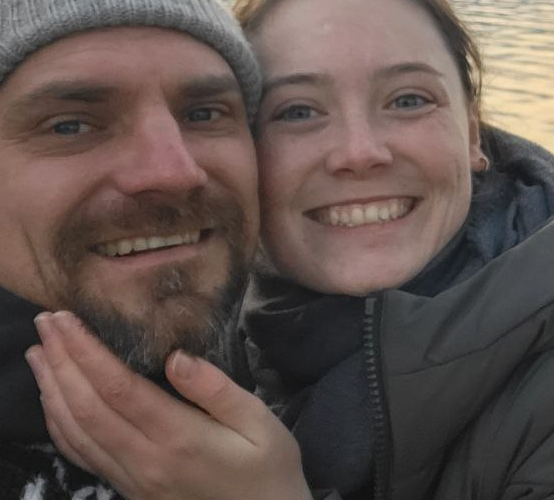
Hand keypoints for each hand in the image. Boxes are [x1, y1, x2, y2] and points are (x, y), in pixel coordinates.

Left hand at [26, 310, 312, 499]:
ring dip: (52, 388)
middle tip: (45, 321)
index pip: (118, 389)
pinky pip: (81, 454)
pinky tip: (54, 398)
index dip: (86, 351)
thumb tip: (176, 355)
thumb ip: (216, 389)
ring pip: (76, 431)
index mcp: (177, 438)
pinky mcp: (127, 488)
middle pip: (87, 407)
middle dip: (62, 360)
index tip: (67, 318)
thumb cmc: (268, 466)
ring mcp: (130, 479)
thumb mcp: (259, 421)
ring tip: (39, 351)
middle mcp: (144, 460)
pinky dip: (58, 423)